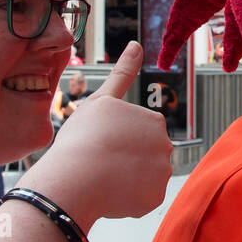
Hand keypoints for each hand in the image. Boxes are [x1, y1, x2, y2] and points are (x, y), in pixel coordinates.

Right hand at [20, 42, 172, 229]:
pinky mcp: (155, 197)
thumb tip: (137, 43)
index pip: (136, 131)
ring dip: (126, 178)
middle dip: (124, 157)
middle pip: (142, 153)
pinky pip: (141, 197)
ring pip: (142, 176)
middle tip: (100, 159)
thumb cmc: (84, 137)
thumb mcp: (101, 99)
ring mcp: (162, 173)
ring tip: (102, 176)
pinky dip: (127, 198)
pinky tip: (109, 193)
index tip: (100, 140)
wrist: (75, 179)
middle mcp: (165, 145)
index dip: (114, 137)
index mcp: (154, 120)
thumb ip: (123, 73)